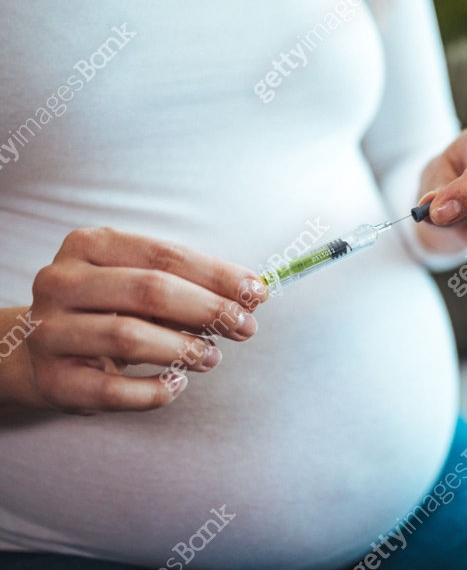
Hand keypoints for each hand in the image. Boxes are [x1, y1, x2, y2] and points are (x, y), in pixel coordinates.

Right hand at [14, 227, 266, 414]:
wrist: (39, 351)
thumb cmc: (109, 310)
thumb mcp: (141, 285)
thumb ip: (191, 284)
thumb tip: (253, 294)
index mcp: (89, 246)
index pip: (165, 255)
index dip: (217, 275)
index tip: (257, 293)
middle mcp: (61, 282)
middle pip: (149, 290)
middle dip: (208, 309)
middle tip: (246, 327)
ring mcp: (49, 331)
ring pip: (129, 337)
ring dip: (184, 348)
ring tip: (212, 356)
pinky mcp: (52, 379)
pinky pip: (112, 390)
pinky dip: (154, 391)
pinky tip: (177, 384)